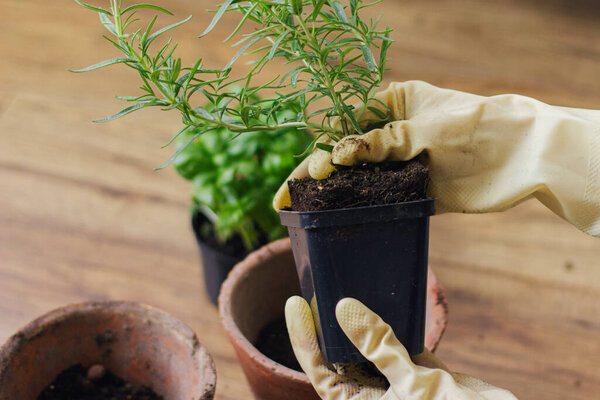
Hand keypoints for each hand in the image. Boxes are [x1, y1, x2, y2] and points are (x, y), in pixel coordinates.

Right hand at [273, 81, 599, 236]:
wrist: (525, 155)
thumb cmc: (476, 126)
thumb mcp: (424, 128)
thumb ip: (380, 143)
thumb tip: (336, 156)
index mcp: (393, 105)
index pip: (345, 123)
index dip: (322, 145)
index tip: (310, 168)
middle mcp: (393, 133)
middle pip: (345, 153)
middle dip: (315, 172)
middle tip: (285, 196)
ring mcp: (403, 163)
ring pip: (358, 177)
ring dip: (330, 193)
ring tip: (299, 211)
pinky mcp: (416, 190)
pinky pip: (380, 198)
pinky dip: (358, 208)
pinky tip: (334, 219)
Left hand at [285, 296, 517, 399]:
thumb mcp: (414, 384)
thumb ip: (379, 346)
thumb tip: (344, 308)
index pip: (320, 369)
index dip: (303, 337)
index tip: (295, 302)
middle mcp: (372, 393)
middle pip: (338, 354)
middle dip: (325, 323)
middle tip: (314, 287)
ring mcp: (394, 381)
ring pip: (365, 346)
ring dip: (356, 319)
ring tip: (341, 287)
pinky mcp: (417, 371)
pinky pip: (394, 342)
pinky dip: (388, 321)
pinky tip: (382, 298)